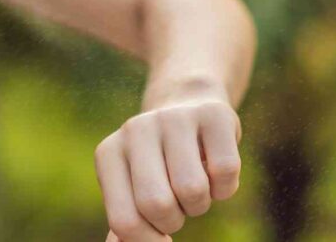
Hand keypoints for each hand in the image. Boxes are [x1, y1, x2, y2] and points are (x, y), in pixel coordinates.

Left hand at [95, 95, 241, 241]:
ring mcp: (174, 117)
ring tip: (193, 187)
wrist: (189, 107)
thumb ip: (127, 219)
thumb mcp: (133, 188)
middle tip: (177, 207)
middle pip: (157, 205)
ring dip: (200, 204)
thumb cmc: (158, 163)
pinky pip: (225, 171)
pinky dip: (226, 188)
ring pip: (193, 190)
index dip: (148, 241)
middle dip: (173, 221)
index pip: (124, 220)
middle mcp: (136, 130)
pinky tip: (214, 173)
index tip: (161, 235)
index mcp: (109, 154)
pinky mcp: (214, 113)